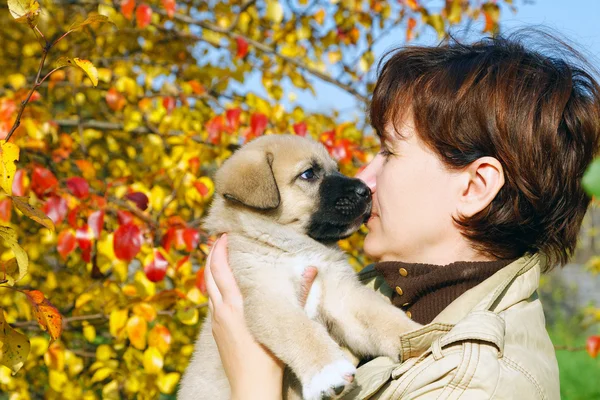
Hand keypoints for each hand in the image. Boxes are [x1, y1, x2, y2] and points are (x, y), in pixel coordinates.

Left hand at [205, 233, 317, 399]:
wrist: (251, 388)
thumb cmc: (270, 358)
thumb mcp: (286, 323)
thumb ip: (298, 294)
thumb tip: (310, 270)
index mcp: (234, 306)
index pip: (220, 270)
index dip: (219, 250)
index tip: (224, 235)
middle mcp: (220, 312)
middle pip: (208, 276)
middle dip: (211, 255)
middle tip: (218, 240)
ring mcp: (216, 323)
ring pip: (208, 290)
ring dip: (211, 271)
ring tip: (221, 258)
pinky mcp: (216, 333)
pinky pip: (212, 303)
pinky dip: (215, 288)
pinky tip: (225, 288)